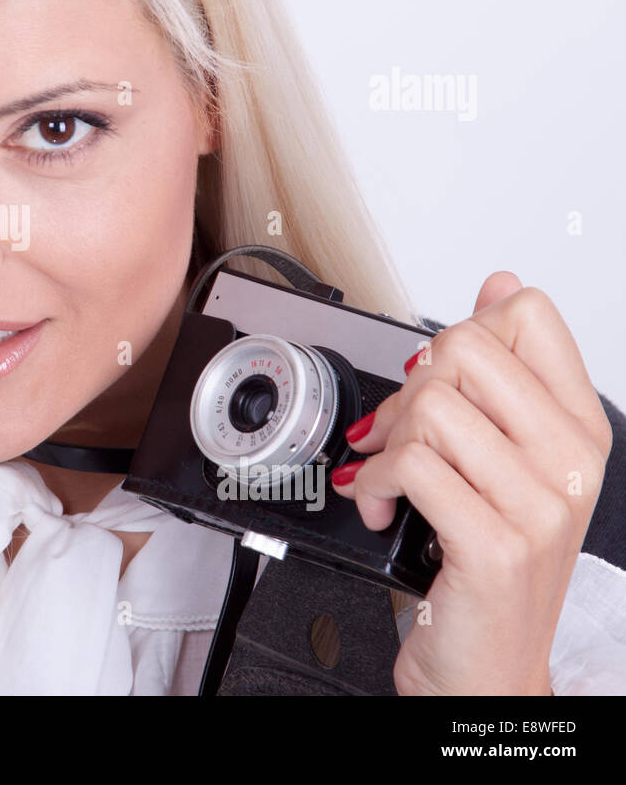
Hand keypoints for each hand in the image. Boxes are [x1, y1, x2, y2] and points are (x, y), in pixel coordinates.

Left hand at [329, 271, 611, 694]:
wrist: (487, 668)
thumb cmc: (487, 563)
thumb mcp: (503, 459)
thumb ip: (499, 371)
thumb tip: (499, 284)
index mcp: (578, 426)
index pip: (527, 314)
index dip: (461, 332)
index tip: (439, 375)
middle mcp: (570, 460)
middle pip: (464, 349)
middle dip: (409, 388)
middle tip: (400, 435)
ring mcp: (539, 504)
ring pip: (432, 406)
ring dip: (385, 442)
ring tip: (390, 477)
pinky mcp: (495, 543)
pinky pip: (409, 466)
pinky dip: (373, 484)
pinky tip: (383, 506)